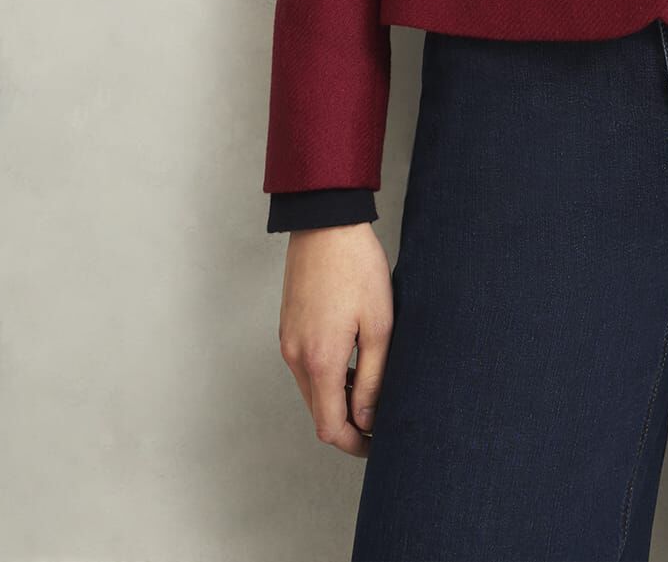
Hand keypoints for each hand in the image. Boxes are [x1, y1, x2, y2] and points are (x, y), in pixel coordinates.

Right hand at [277, 221, 394, 456]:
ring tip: (370, 385)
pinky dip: (326, 375)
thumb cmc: (357, 268)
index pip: (329, 426)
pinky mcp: (288, 326)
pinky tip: (352, 359)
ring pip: (311, 390)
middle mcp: (296, 355)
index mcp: (320, 360)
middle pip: (318, 411)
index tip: (376, 443)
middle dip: (347, 422)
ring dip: (337, 398)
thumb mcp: (379, 325)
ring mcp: (288, 340)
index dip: (353, 443)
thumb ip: (372, 377)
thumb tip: (367, 418)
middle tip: (379, 418)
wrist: (326, 223)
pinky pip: (305, 366)